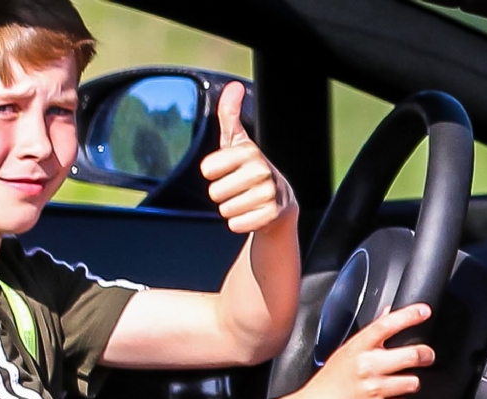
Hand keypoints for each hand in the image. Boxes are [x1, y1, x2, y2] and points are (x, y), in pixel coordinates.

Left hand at [200, 81, 296, 233]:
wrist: (279, 202)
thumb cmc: (249, 169)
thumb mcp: (238, 143)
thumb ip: (230, 115)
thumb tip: (233, 87)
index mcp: (249, 151)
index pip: (207, 169)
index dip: (212, 173)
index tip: (226, 170)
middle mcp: (261, 170)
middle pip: (215, 193)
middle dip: (222, 194)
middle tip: (237, 188)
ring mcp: (268, 194)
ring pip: (224, 210)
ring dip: (231, 209)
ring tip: (245, 200)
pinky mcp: (271, 216)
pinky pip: (235, 224)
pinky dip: (239, 223)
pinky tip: (251, 213)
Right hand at [299, 304, 435, 398]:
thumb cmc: (328, 384)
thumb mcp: (344, 353)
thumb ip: (369, 335)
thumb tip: (387, 314)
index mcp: (357, 348)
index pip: (386, 325)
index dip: (408, 316)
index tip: (424, 311)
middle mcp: (367, 366)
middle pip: (413, 355)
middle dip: (426, 355)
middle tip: (426, 356)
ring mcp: (374, 389)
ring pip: (413, 382)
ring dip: (407, 385)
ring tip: (392, 387)